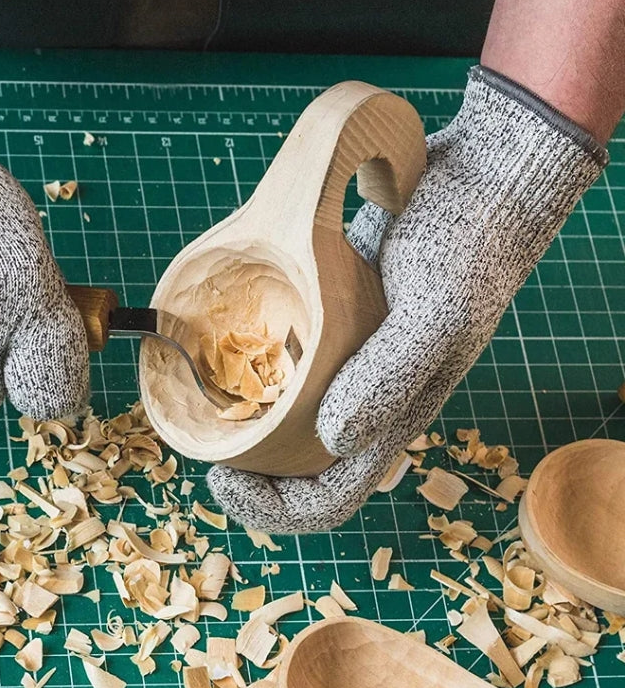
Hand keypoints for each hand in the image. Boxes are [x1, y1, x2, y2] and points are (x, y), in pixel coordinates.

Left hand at [208, 67, 606, 533]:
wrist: (486, 178)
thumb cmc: (469, 247)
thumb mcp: (434, 315)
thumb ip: (387, 379)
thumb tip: (332, 440)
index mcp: (393, 418)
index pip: (329, 500)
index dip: (272, 509)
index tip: (220, 480)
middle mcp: (368, 400)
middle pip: (298, 467)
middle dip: (246, 467)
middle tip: (200, 437)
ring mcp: (352, 362)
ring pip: (289, 417)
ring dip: (246, 419)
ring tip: (202, 395)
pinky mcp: (338, 323)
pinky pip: (290, 362)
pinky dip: (256, 365)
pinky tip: (227, 340)